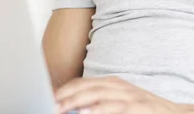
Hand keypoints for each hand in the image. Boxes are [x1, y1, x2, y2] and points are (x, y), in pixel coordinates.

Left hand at [54, 76, 182, 113]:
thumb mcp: (120, 102)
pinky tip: (86, 113)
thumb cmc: (144, 110)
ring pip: (99, 95)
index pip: (83, 82)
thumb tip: (74, 110)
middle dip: (67, 96)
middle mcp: (120, 86)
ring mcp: (130, 96)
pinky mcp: (139, 106)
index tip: (49, 98)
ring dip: (78, 102)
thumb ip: (99, 103)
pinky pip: (117, 107)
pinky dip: (100, 110)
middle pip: (88, 87)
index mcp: (113, 84)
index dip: (66, 90)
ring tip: (62, 108)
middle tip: (51, 105)